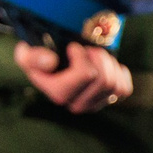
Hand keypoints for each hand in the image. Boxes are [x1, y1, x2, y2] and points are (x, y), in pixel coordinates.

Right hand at [15, 41, 134, 113]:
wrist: (55, 63)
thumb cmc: (41, 58)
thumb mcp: (27, 54)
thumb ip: (30, 57)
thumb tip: (51, 61)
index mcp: (59, 94)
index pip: (86, 73)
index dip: (83, 55)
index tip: (73, 48)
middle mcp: (77, 105)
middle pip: (104, 78)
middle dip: (98, 57)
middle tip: (87, 50)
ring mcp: (95, 105)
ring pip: (115, 83)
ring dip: (108, 64)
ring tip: (95, 57)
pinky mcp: (109, 101)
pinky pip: (124, 88)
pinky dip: (119, 73)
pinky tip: (107, 67)